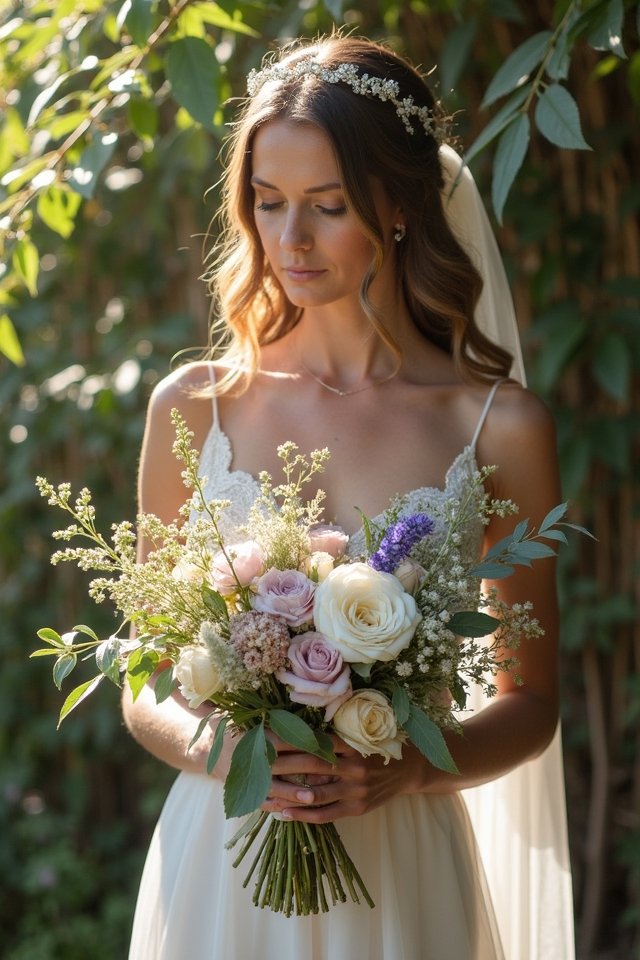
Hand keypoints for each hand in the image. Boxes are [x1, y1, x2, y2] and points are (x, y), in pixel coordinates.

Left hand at [261, 736, 428, 822]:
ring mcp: (356, 789)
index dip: (287, 738)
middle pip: (309, 764)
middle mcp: (353, 765)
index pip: (313, 739)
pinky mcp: (357, 808)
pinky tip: (283, 813)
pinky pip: (325, 814)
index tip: (264, 736)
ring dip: (285, 793)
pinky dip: (302, 815)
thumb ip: (333, 735)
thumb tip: (297, 732)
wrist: (411, 768)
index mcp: (352, 741)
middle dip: (280, 763)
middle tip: (254, 762)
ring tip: (261, 792)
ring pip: (314, 793)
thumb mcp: (360, 732)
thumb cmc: (379, 744)